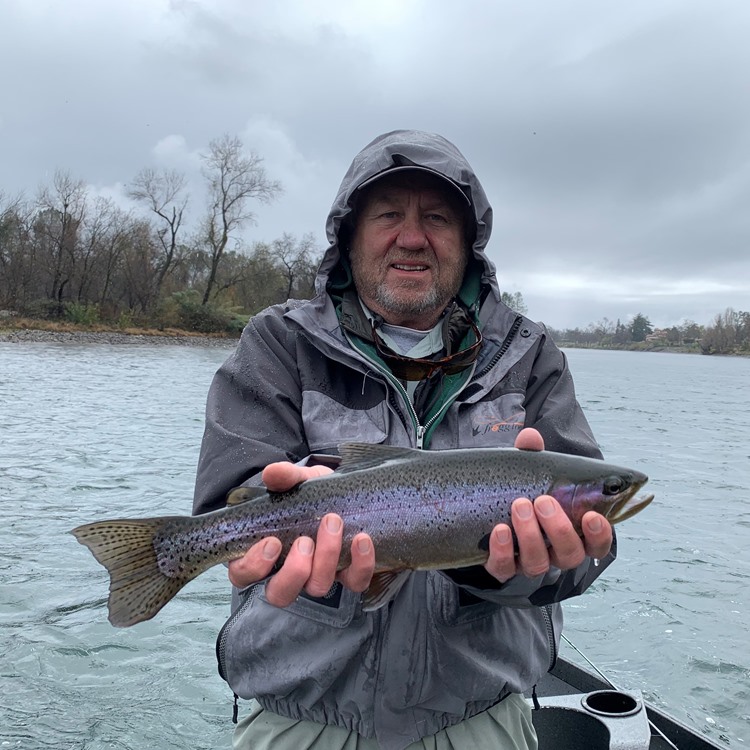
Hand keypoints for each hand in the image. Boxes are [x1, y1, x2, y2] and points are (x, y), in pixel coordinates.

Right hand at [227, 462, 375, 606]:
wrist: (344, 491)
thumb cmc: (311, 492)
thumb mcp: (298, 481)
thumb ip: (285, 477)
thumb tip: (272, 473)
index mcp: (263, 552)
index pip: (243, 574)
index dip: (253, 566)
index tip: (272, 542)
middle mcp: (288, 571)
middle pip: (279, 593)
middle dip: (293, 571)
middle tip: (304, 541)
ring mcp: (318, 575)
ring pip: (317, 588)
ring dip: (326, 559)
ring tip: (333, 524)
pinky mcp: (348, 574)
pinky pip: (355, 582)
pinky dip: (361, 564)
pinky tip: (362, 539)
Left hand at [483, 428, 612, 582]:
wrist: (484, 514)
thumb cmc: (521, 492)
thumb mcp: (529, 474)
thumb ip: (534, 458)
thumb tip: (531, 437)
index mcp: (572, 532)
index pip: (597, 544)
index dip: (599, 534)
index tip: (592, 515)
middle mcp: (554, 552)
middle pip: (570, 555)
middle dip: (559, 529)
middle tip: (544, 501)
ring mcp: (527, 561)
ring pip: (538, 562)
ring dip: (530, 535)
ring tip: (519, 505)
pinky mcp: (501, 566)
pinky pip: (504, 568)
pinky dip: (502, 551)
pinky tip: (500, 530)